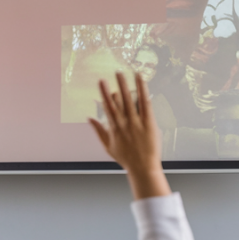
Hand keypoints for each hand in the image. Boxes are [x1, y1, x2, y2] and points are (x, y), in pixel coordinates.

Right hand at [88, 72, 170, 200]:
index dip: (104, 93)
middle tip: (114, 73)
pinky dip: (143, 90)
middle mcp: (124, 123)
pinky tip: (141, 80)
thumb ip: (98, 130)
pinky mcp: (149, 122)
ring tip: (124, 73)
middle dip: (115, 85)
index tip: (101, 82)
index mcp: (113, 128)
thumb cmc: (126, 158)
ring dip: (127, 84)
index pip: (107, 106)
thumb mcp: (108, 146)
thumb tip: (89, 118)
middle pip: (118, 100)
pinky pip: (145, 103)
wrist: (143, 167)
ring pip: (130, 99)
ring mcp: (137, 121)